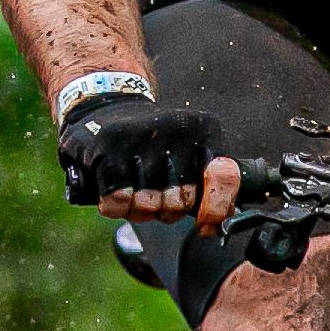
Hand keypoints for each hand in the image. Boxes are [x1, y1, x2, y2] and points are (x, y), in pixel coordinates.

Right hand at [60, 91, 239, 228]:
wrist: (104, 105)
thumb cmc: (153, 141)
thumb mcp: (192, 151)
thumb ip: (212, 185)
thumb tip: (215, 225)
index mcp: (204, 131)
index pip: (224, 177)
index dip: (215, 209)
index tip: (205, 224)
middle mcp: (175, 131)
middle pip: (181, 203)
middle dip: (167, 210)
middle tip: (155, 192)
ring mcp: (140, 141)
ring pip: (149, 207)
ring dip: (139, 210)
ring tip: (134, 190)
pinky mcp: (108, 153)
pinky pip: (119, 203)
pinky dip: (116, 207)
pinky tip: (115, 191)